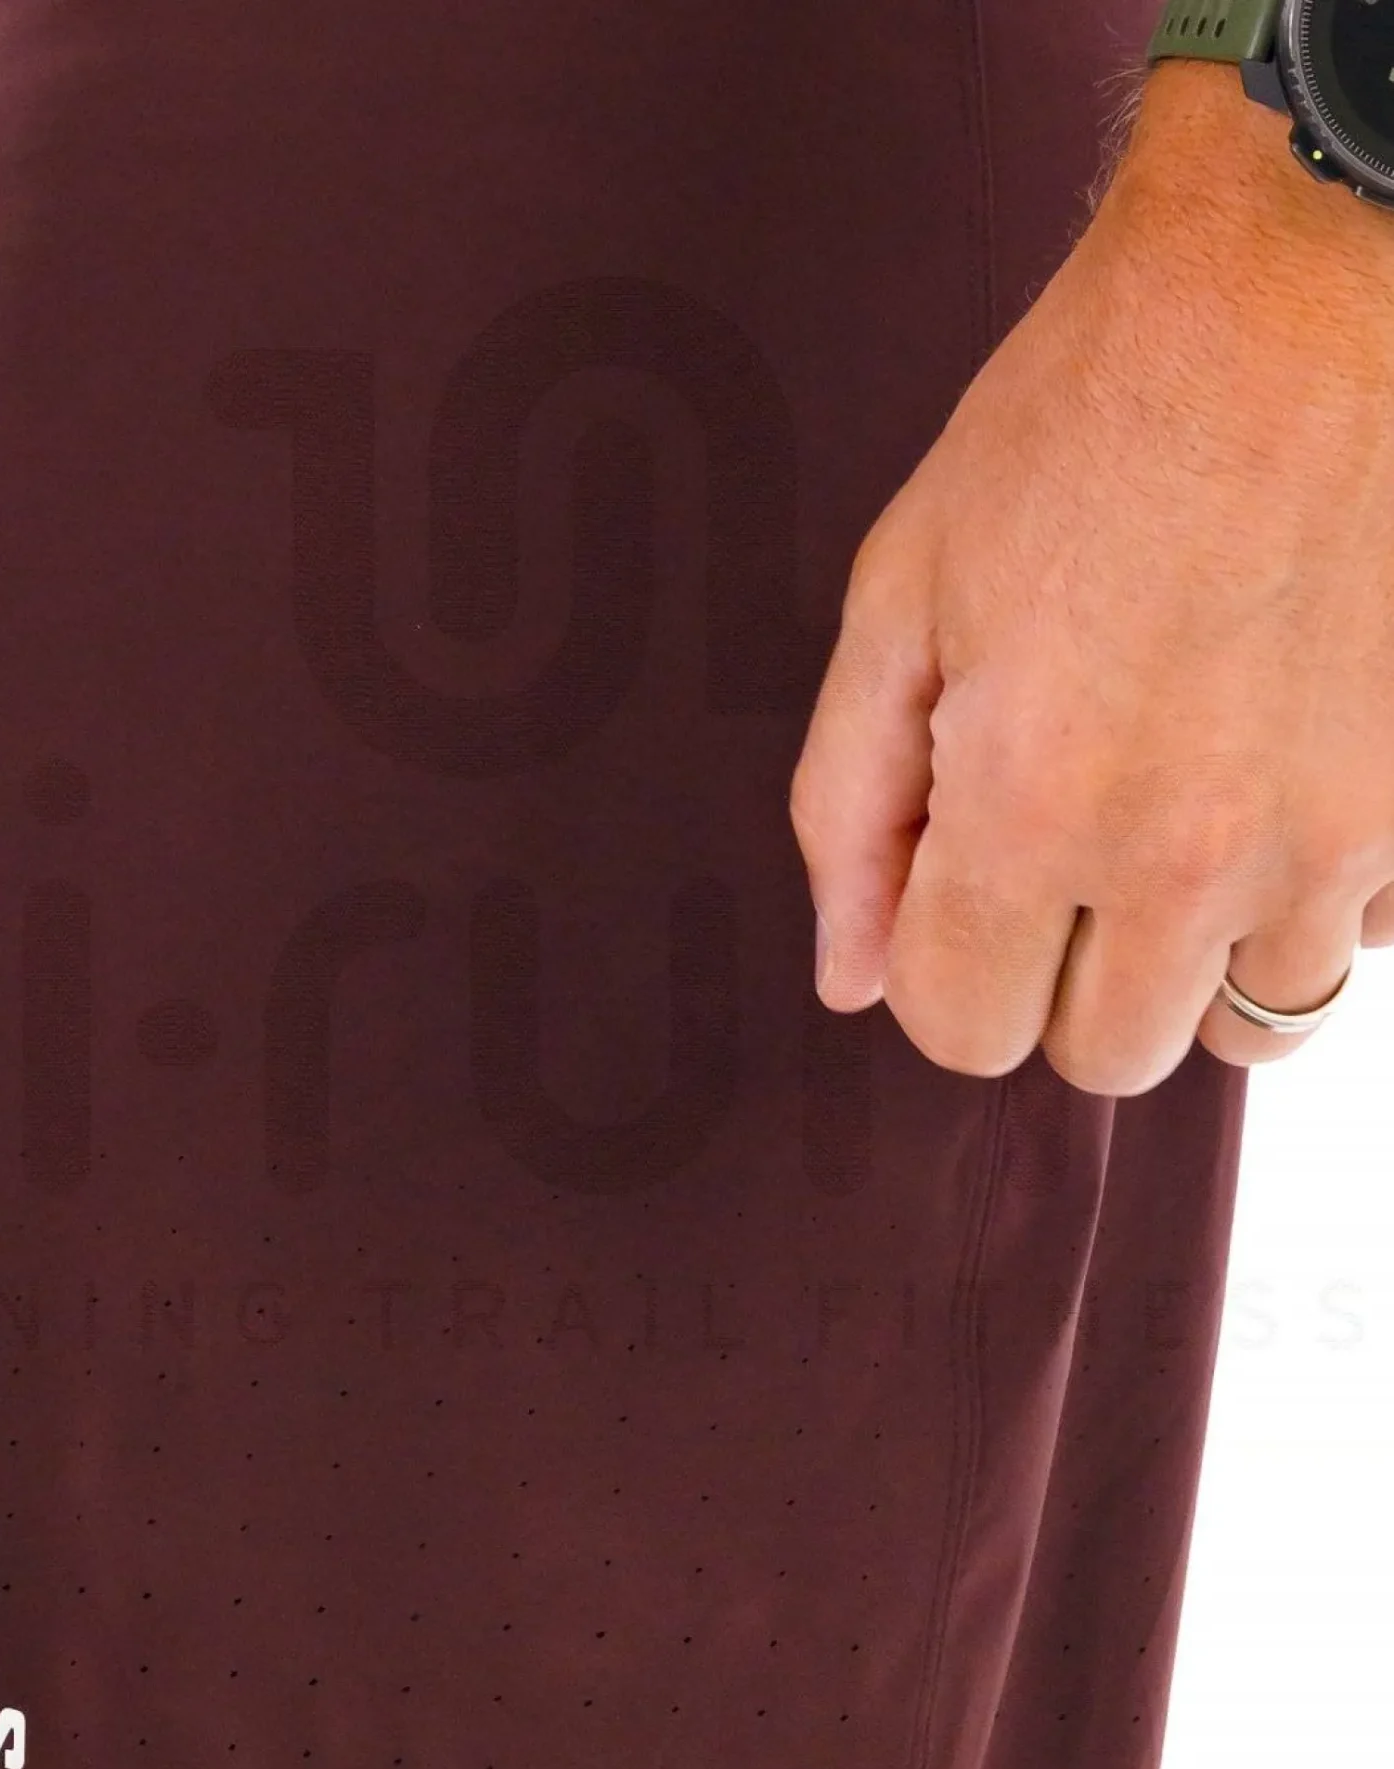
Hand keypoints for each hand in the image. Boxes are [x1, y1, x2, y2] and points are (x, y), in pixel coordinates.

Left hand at [790, 60, 1393, 1095]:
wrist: (1297, 289)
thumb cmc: (1084, 421)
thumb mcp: (904, 594)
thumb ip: (852, 809)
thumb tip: (849, 979)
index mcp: (1031, 808)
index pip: (961, 1029)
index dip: (942, 963)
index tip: (962, 874)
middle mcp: (1186, 857)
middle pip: (1103, 1056)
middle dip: (1063, 977)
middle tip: (1069, 842)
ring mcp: (1326, 842)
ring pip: (1245, 1028)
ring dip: (1194, 958)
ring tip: (1179, 823)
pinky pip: (1356, 945)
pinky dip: (1311, 904)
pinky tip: (1278, 787)